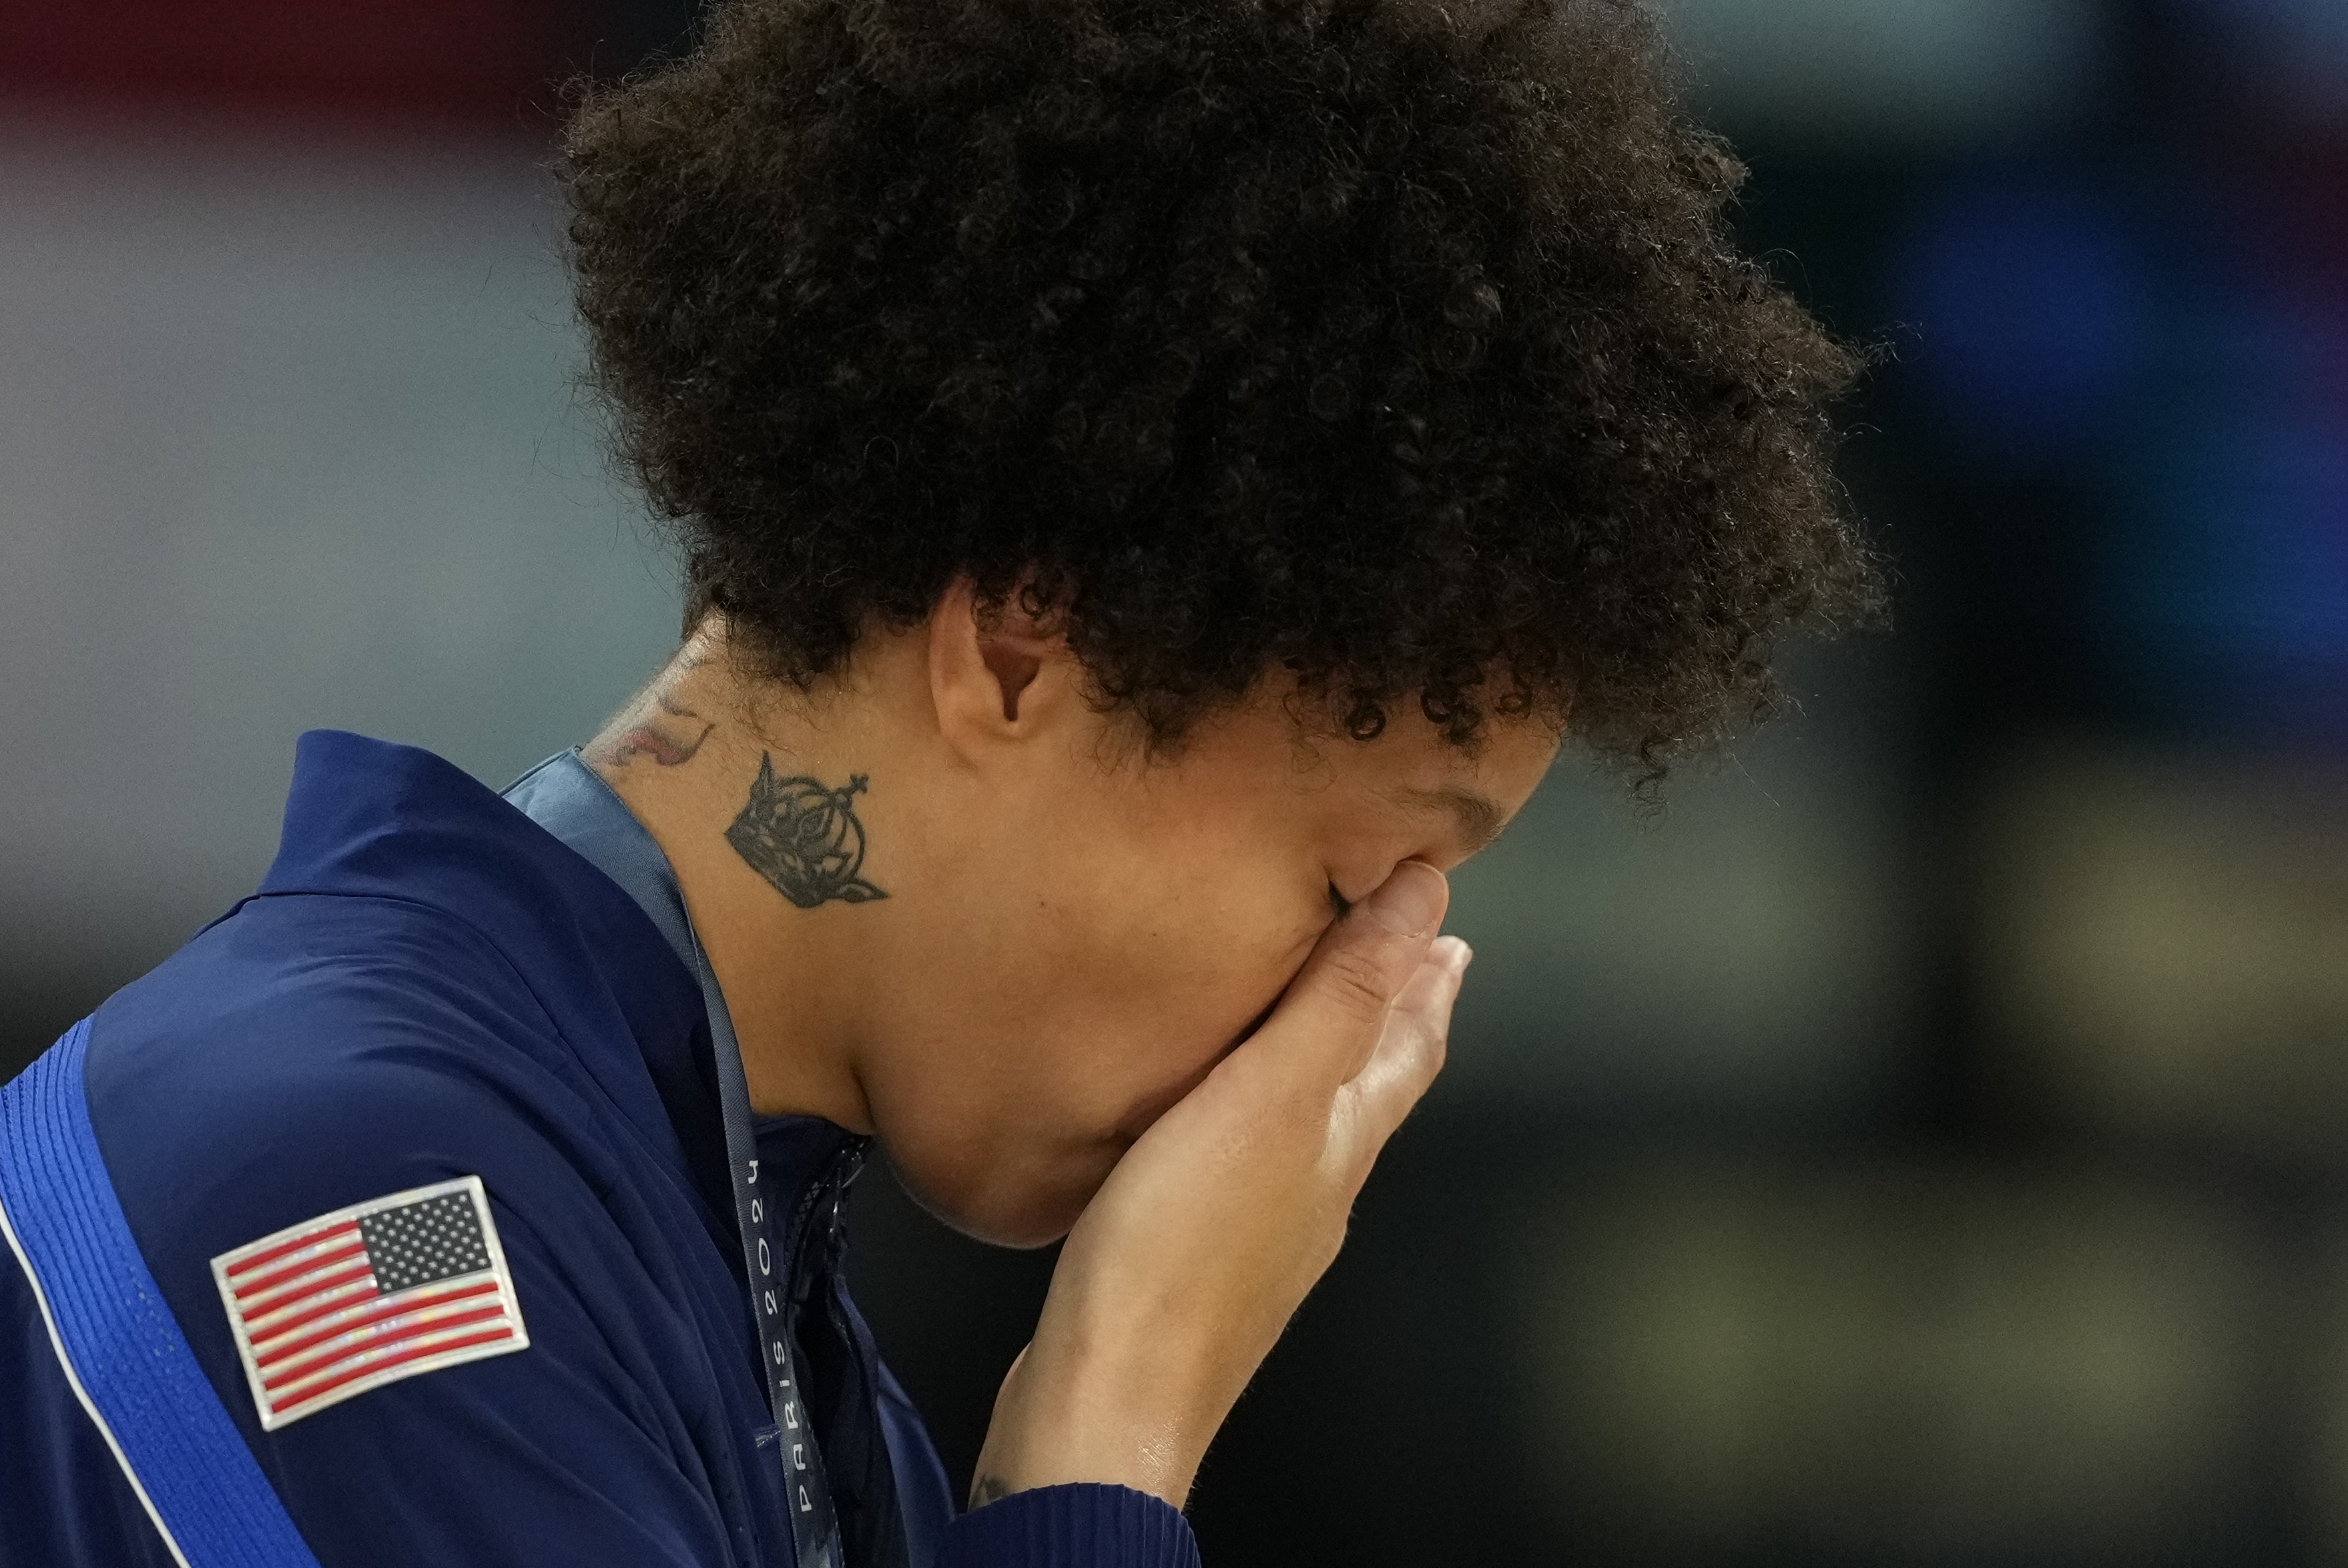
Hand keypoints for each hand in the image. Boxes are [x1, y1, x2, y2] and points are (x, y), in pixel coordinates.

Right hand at [969, 860, 1467, 1508]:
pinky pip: (1246, 1158)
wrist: (1106, 1401)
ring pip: (1313, 1122)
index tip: (1446, 920)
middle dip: (1392, 1013)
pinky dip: (1254, 1110)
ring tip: (1316, 1014)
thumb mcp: (1272, 1095)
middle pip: (1373, 1082)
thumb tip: (1425, 899)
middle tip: (1414, 957)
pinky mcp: (1196, 1256)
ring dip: (1326, 1058)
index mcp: (1343, 1141)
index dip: (1428, 974)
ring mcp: (1260, 1229)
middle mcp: (1317, 1186)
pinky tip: (1212, 1111)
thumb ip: (1341, 996)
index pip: (1408, 1041)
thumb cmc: (1180, 1252)